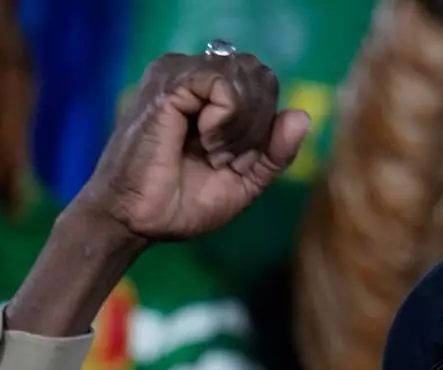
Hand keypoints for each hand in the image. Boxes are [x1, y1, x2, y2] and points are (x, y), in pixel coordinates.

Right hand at [74, 51, 309, 243]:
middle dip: (255, 127)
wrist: (139, 221)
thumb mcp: (246, 180)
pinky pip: (224, 85)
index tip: (233, 161)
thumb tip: (303, 115)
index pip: (265, 85)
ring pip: (246, 78)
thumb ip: (276, 152)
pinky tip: (204, 141)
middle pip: (261, 77)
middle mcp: (196, 75)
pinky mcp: (170, 83)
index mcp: (212, 93)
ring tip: (210, 152)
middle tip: (221, 158)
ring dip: (241, 128)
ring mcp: (180, 74)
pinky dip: (226, 121)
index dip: (264, 127)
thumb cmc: (184, 201)